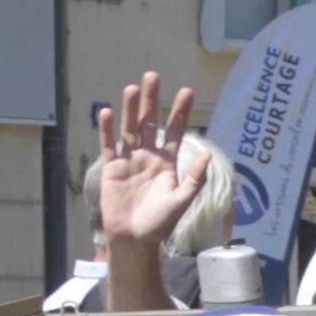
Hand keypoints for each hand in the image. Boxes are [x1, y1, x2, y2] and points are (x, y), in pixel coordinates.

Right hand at [93, 70, 201, 249]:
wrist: (134, 240)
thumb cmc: (159, 224)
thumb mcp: (182, 200)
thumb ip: (195, 178)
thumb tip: (208, 154)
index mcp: (167, 162)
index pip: (175, 131)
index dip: (180, 111)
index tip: (187, 91)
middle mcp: (148, 157)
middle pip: (150, 122)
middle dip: (152, 100)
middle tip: (153, 76)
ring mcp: (129, 161)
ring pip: (130, 128)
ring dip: (131, 109)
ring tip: (133, 88)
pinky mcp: (111, 168)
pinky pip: (109, 145)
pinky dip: (107, 130)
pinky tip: (107, 112)